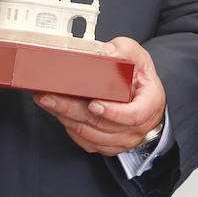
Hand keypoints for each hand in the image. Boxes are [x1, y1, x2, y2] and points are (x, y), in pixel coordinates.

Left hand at [33, 37, 165, 155]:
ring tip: (47, 101)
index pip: (134, 115)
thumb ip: (125, 50)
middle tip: (49, 96)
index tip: (93, 103)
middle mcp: (138, 127)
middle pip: (101, 124)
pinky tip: (58, 112)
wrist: (144, 99)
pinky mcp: (109, 146)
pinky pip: (86, 141)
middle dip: (71, 110)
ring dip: (66, 118)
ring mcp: (123, 140)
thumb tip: (108, 52)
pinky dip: (70, 127)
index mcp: (150, 104)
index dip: (113, 112)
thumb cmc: (140, 78)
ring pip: (90, 134)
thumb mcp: (139, 57)